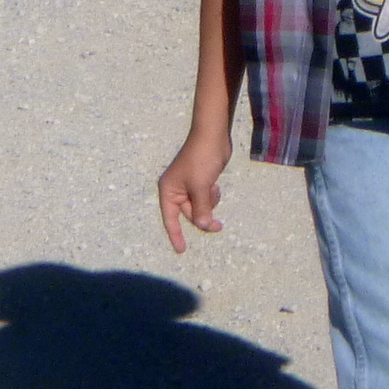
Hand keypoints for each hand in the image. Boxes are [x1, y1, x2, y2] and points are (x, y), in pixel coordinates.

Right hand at [158, 130, 231, 253]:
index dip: (176, 236)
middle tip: (219, 227)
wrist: (213, 137)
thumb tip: (203, 225)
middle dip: (204, 217)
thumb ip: (201, 209)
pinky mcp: (201, 182)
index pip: (170, 219)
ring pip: (200, 207)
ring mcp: (189, 186)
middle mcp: (176, 190)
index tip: (182, 251)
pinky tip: (216, 184)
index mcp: (168, 191)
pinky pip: (207, 199)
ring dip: (209, 204)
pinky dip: (212, 196)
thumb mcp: (201, 187)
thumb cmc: (202, 160)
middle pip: (189, 215)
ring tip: (213, 188)